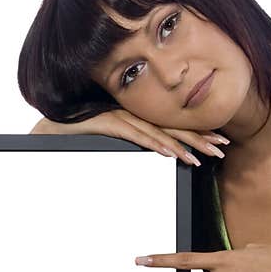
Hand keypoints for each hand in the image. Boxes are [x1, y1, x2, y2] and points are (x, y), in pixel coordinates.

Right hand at [29, 108, 229, 165]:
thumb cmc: (79, 139)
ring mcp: (119, 116)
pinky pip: (134, 134)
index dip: (198, 133)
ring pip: (157, 131)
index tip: (219, 142)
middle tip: (223, 147)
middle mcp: (132, 114)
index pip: (173, 126)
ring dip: (181, 144)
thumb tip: (159, 156)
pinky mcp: (106, 122)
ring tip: (202, 157)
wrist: (47, 131)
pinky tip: (169, 152)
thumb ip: (134, 146)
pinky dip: (153, 143)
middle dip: (200, 136)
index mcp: (137, 118)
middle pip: (172, 126)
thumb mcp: (113, 145)